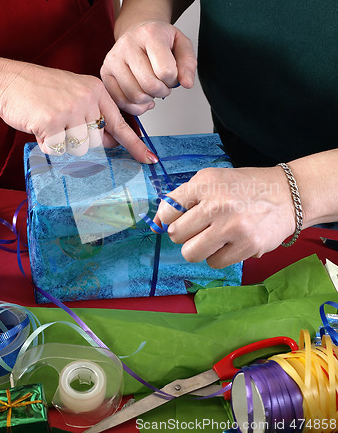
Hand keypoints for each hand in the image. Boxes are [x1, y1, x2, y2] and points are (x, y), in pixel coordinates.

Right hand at [0, 60, 156, 162]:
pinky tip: (38, 125)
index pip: (120, 124)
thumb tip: (110, 141)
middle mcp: (87, 98)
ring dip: (63, 143)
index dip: (135, 145)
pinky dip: (46, 143)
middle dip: (78, 140)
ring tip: (49, 122)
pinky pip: (57, 149)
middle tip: (61, 123)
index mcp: (96, 90)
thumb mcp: (75, 94)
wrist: (8, 79)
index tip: (149, 159)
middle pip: (96, 142)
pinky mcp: (51, 121)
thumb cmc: (40, 89)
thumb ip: (94, 115)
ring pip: (79, 148)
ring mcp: (70, 109)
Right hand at [100, 21, 196, 114]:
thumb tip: (187, 84)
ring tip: (151, 88)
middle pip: (150, 86)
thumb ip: (188, 64)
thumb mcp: (181, 45)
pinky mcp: (105, 73)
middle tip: (163, 84)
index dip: (174, 80)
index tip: (172, 74)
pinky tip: (142, 98)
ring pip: (134, 96)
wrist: (137, 32)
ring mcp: (113, 59)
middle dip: (162, 91)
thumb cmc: (159, 40)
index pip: (166, 72)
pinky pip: (120, 101)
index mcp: (149, 34)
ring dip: (148, 99)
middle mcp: (127, 44)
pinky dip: (135, 106)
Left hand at [153, 166, 295, 267]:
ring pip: (191, 253)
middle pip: (176, 234)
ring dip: (198, 248)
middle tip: (198, 228)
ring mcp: (233, 227)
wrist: (286, 195)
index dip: (170, 218)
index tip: (181, 218)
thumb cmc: (244, 188)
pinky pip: (215, 262)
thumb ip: (182, 198)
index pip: (168, 210)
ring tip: (213, 237)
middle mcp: (217, 204)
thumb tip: (155, 224)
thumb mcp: (212, 180)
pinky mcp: (247, 247)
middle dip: (183, 234)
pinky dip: (218, 256)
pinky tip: (229, 242)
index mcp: (205, 184)